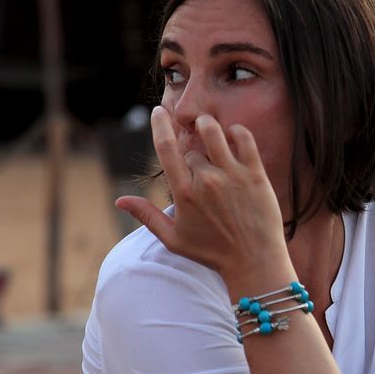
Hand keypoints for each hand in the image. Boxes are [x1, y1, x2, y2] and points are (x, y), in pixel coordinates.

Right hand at [116, 106, 288, 279]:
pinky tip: (233, 136)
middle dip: (191, 148)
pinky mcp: (255, 175)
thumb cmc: (212, 253)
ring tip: (208, 129)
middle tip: (199, 158)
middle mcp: (207, 180)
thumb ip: (147, 216)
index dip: (160, 124)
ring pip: (214, 132)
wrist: (254, 262)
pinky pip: (244, 138)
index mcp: (184, 193)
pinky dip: (237, 131)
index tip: (159, 111)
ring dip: (208, 126)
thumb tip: (119, 201)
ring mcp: (232, 176)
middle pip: (192, 146)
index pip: (165, 147)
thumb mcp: (174, 238)